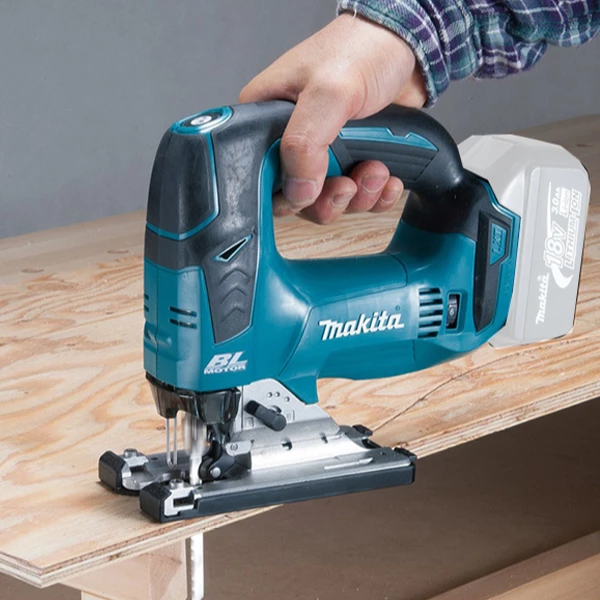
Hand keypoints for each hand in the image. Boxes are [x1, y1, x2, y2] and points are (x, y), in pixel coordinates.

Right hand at [239, 12, 426, 223]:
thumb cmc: (363, 50)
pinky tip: (388, 178)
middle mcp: (292, 141)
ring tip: (376, 170)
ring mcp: (324, 154)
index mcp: (267, 121)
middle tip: (348, 183)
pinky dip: (377, 195)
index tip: (312, 192)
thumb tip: (297, 189)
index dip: (287, 195)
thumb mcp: (327, 92)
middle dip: (331, 198)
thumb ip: (305, 143)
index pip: (262, 177)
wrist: (408, 47)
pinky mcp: (351, 160)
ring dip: (359, 196)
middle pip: (298, 199)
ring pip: (331, 202)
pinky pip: (359, 198)